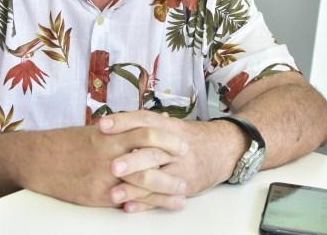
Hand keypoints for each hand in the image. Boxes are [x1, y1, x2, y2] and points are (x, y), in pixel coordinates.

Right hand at [18, 123, 183, 206]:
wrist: (38, 159)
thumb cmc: (70, 143)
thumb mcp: (99, 130)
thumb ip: (128, 127)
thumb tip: (159, 120)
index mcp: (112, 134)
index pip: (147, 132)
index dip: (169, 138)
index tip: (184, 144)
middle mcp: (110, 153)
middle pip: (149, 155)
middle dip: (172, 164)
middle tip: (188, 169)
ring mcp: (104, 176)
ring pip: (141, 182)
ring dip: (165, 190)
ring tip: (182, 195)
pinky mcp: (96, 195)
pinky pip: (125, 200)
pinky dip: (144, 204)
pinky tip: (156, 207)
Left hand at [98, 110, 243, 211]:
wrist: (223, 149)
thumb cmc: (190, 137)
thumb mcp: (173, 125)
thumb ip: (148, 125)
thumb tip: (112, 123)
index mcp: (171, 127)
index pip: (146, 120)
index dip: (124, 122)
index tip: (103, 125)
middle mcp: (176, 147)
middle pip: (153, 152)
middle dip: (132, 161)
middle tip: (112, 166)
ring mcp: (181, 169)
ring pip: (156, 179)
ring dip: (134, 188)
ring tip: (113, 193)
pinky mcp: (185, 187)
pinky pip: (162, 198)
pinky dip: (144, 204)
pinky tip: (127, 206)